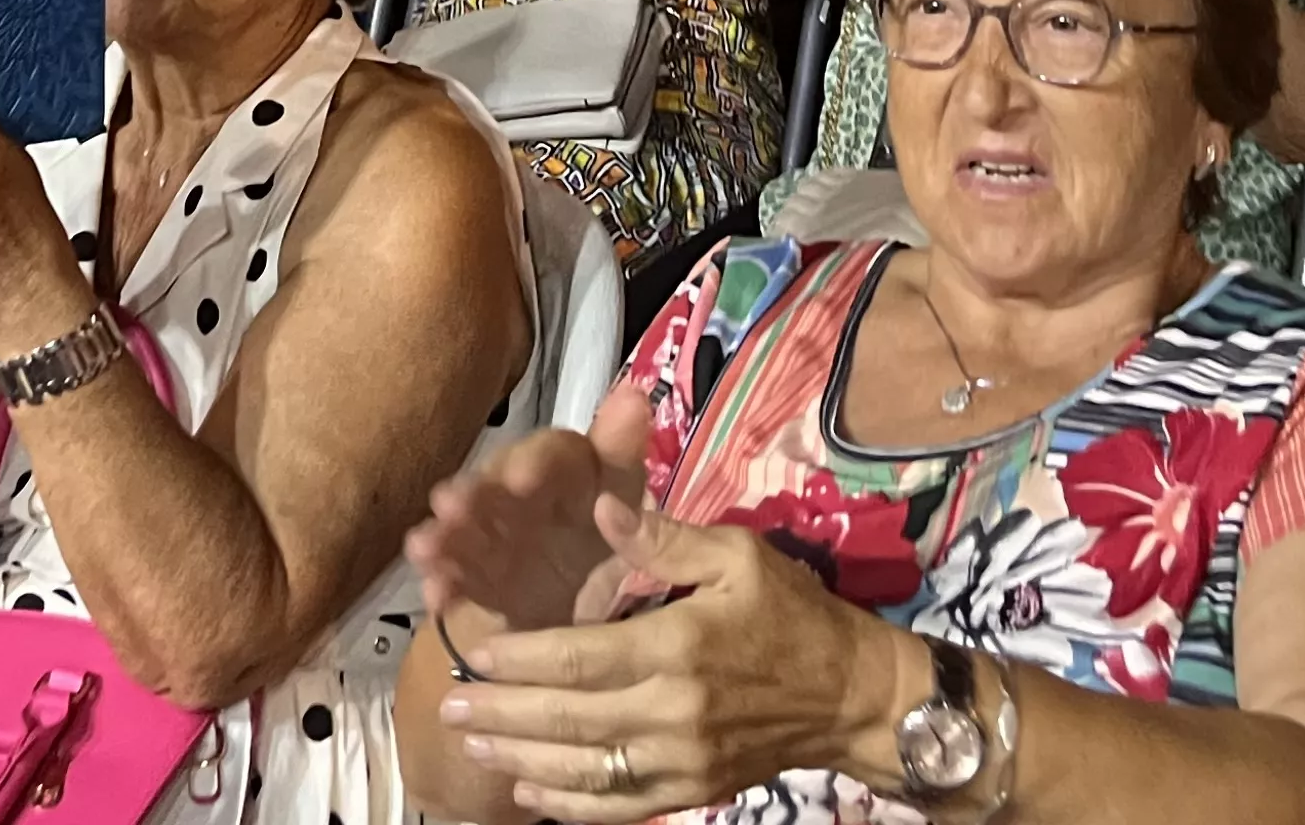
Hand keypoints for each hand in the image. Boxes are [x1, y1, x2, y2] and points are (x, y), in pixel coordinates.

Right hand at [412, 384, 648, 636]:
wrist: (604, 599)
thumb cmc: (619, 531)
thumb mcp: (624, 494)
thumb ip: (622, 452)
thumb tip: (633, 394)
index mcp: (560, 471)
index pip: (544, 454)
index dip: (532, 463)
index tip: (520, 479)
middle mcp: (519, 499)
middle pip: (490, 490)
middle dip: (469, 497)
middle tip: (449, 505)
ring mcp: (496, 541)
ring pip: (465, 533)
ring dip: (444, 537)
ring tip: (423, 548)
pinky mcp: (482, 584)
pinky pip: (460, 582)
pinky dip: (445, 587)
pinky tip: (436, 596)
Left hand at [428, 476, 907, 819]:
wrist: (853, 697)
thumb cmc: (792, 614)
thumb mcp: (736, 555)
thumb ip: (663, 536)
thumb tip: (600, 509)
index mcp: (677, 646)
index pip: (579, 658)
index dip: (521, 659)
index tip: (475, 651)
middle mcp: (673, 711)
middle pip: (569, 719)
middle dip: (502, 714)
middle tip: (451, 703)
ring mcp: (682, 760)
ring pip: (585, 770)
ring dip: (522, 761)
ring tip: (474, 745)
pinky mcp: (693, 791)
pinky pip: (620, 807)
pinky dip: (569, 805)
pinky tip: (530, 794)